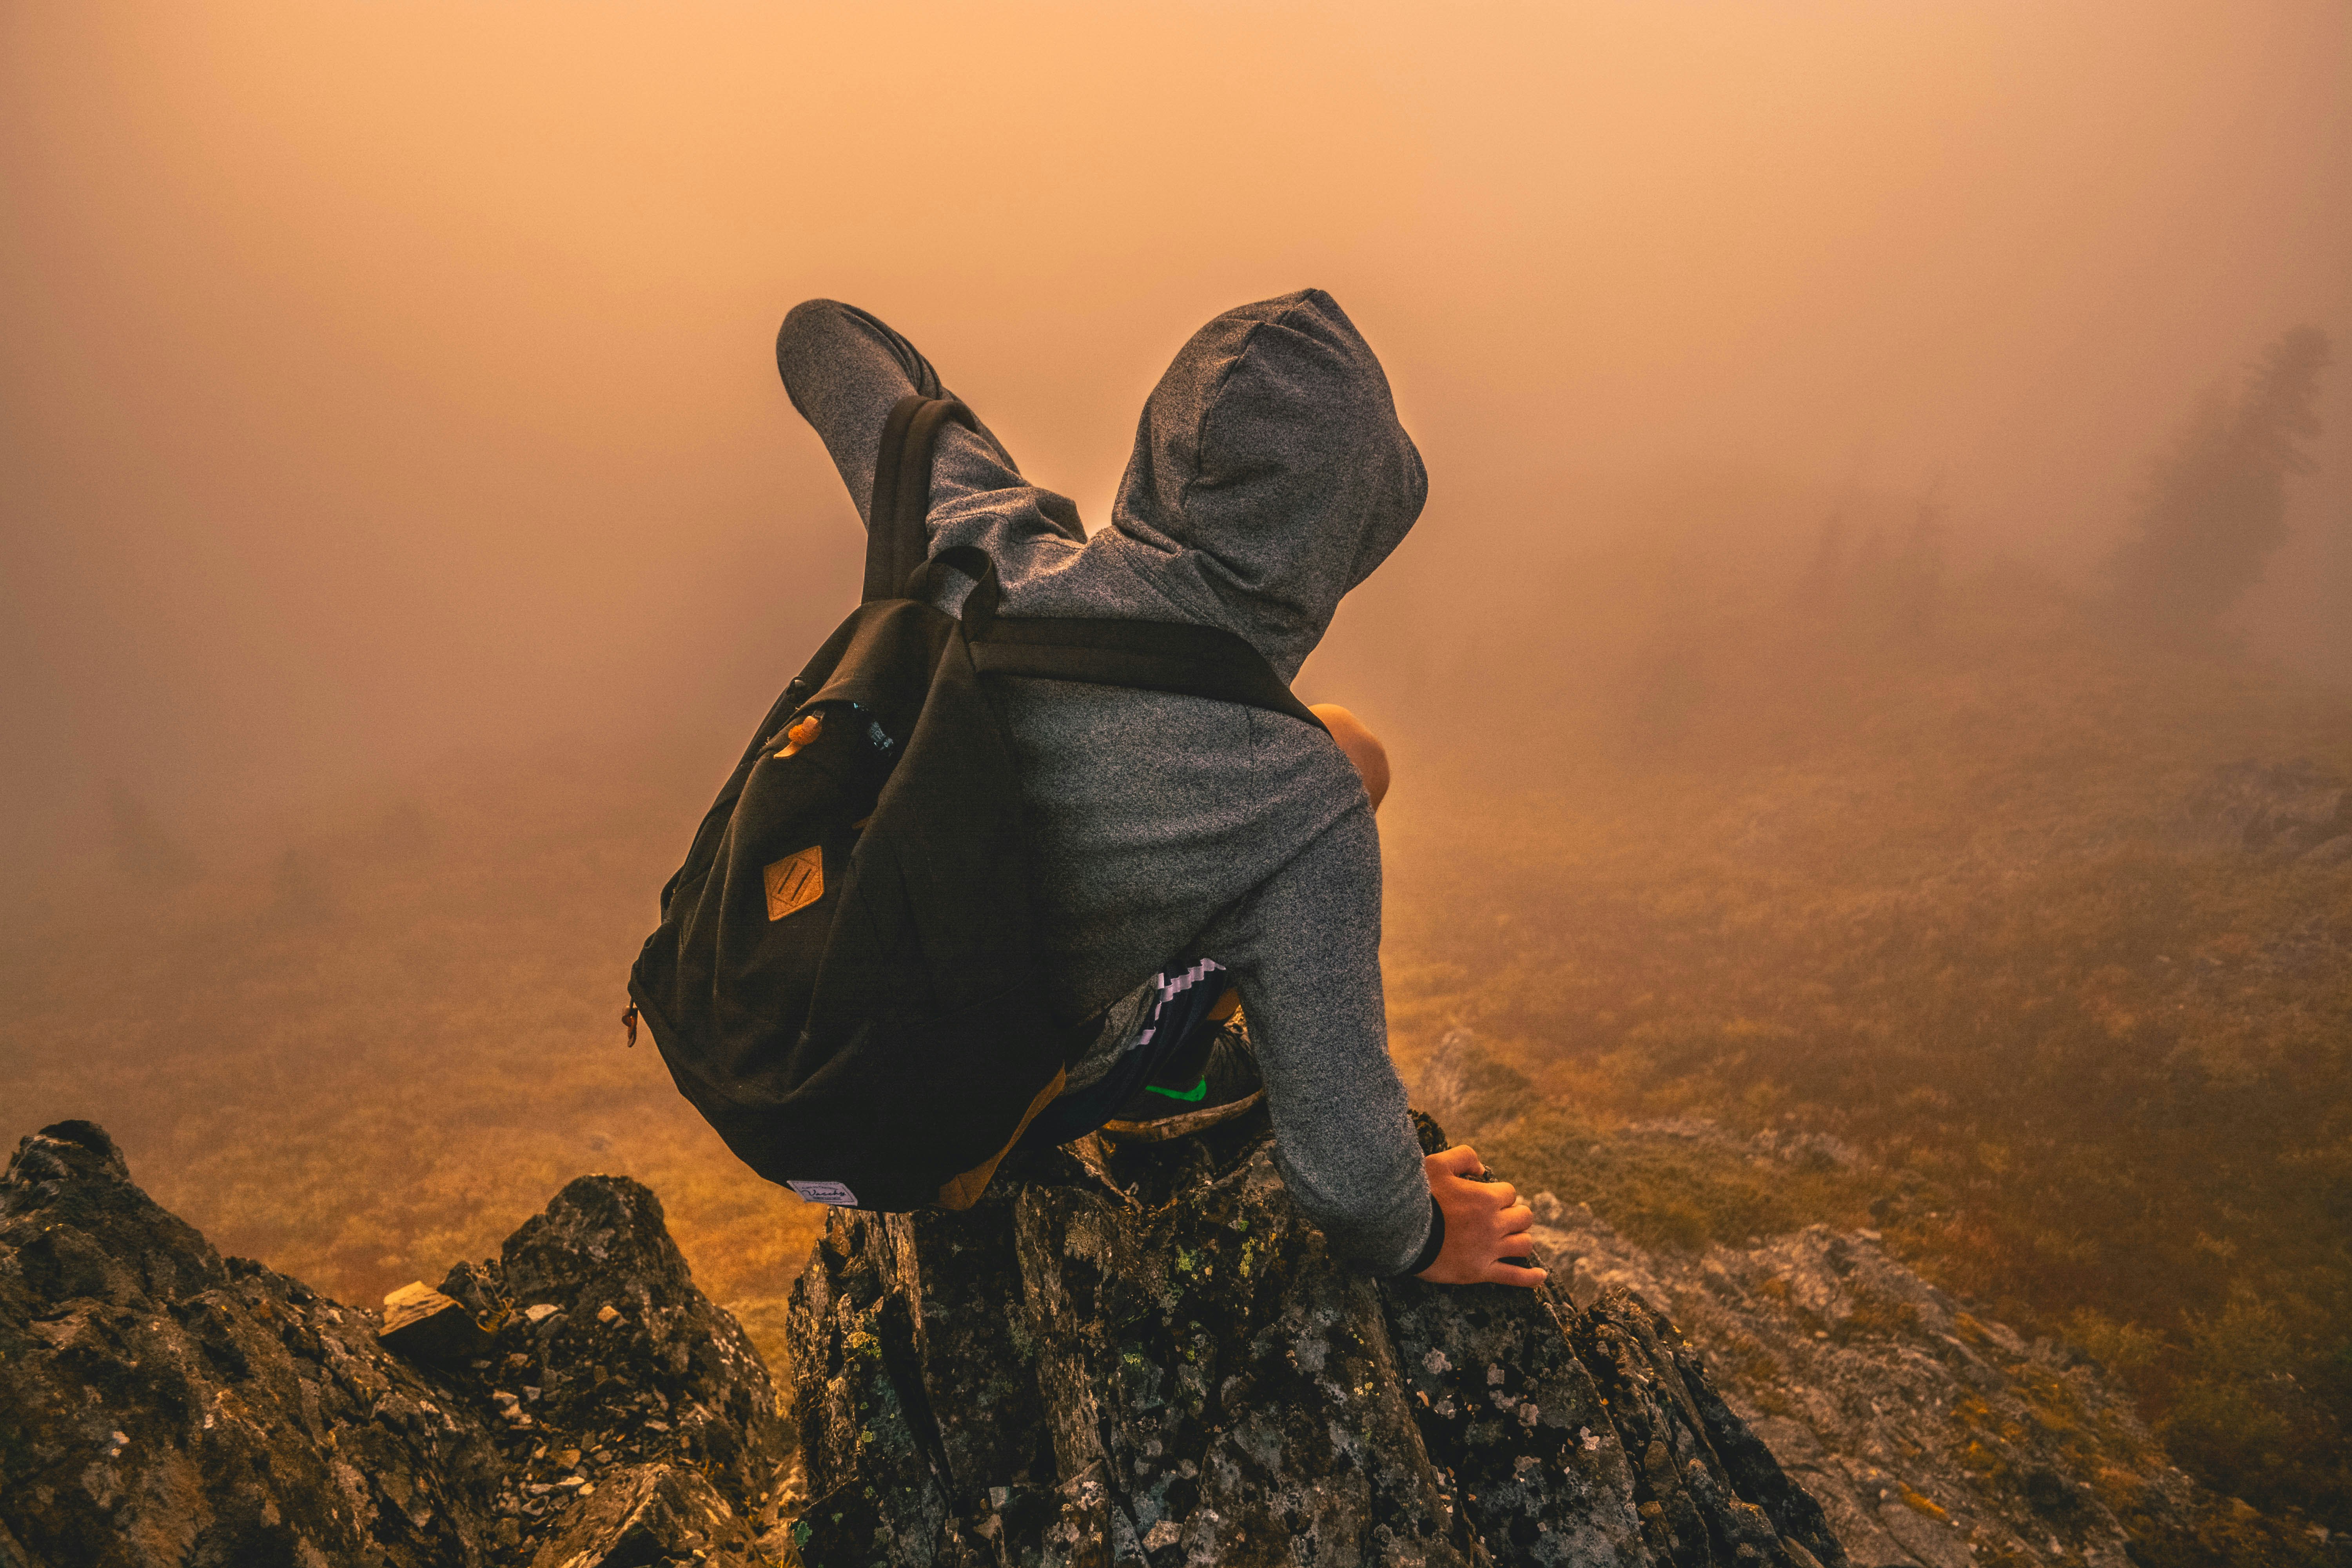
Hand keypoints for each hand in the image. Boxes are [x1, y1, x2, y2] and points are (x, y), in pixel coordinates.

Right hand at [1416, 1144, 1546, 1286]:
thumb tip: (1483, 1169)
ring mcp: (1489, 1250)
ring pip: (1523, 1244)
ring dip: (1520, 1238)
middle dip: (1514, 1215)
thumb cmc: (1418, 1197)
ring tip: (1512, 1238)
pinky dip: (1531, 1277)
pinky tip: (1541, 1275)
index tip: (1484, 1198)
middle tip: (1500, 1217)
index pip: (1510, 1192)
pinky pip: (1514, 1277)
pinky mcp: (1481, 1271)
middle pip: (1523, 1217)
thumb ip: (1464, 1156)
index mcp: (1486, 1198)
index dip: (1499, 1194)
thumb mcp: (1436, 1164)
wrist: (1402, 1234)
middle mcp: (1493, 1224)